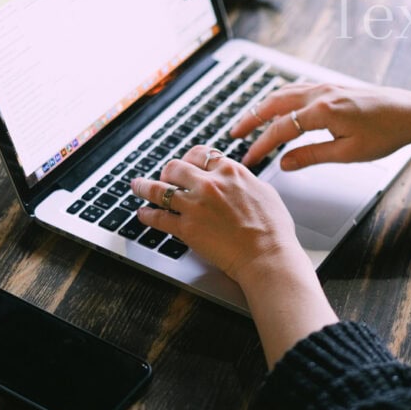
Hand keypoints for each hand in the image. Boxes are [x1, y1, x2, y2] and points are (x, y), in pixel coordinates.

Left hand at [130, 146, 299, 282]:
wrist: (267, 255)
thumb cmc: (273, 230)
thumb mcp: (264, 192)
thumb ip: (245, 181)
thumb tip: (238, 178)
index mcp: (230, 171)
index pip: (200, 154)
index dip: (189, 159)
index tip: (185, 164)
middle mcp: (209, 184)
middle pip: (175, 167)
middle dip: (167, 171)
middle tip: (164, 177)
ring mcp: (195, 205)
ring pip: (159, 189)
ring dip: (144, 187)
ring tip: (137, 187)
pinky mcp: (186, 228)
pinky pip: (158, 218)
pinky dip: (147, 215)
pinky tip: (143, 214)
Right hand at [232, 83, 410, 169]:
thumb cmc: (386, 134)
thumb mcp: (348, 153)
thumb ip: (311, 156)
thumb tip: (284, 163)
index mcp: (323, 112)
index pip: (280, 129)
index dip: (261, 145)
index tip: (249, 158)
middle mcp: (321, 94)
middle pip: (274, 104)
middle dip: (250, 119)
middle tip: (233, 134)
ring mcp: (325, 87)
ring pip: (283, 93)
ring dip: (262, 106)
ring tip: (247, 120)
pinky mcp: (332, 86)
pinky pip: (297, 89)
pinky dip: (279, 98)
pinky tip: (275, 106)